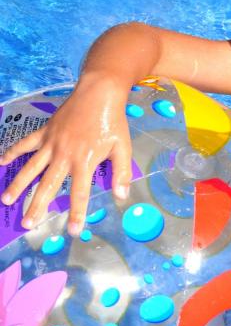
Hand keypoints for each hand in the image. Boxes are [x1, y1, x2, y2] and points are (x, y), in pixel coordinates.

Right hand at [0, 77, 131, 235]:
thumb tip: (121, 196)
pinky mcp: (45, 131)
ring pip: (31, 167)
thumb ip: (121, 173)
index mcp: (85, 162)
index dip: (76, 213)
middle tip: (28, 224)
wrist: (99, 94)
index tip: (72, 231)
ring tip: (6, 200)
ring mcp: (52, 143)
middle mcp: (65, 155)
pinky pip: (25, 144)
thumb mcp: (122, 148)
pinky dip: (12, 152)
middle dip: (37, 206)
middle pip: (48, 185)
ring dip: (18, 184)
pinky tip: (1, 162)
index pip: (79, 193)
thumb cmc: (113, 122)